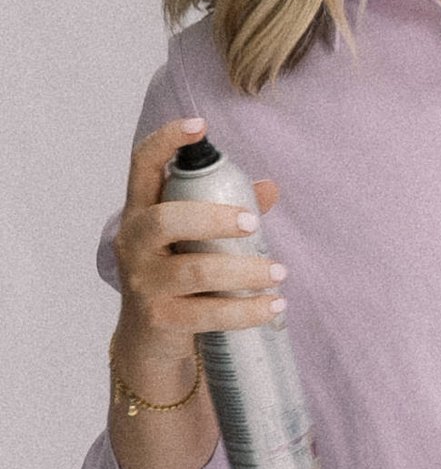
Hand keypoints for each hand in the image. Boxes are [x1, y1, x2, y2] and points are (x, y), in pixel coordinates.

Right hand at [112, 117, 286, 389]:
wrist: (150, 342)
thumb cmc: (178, 278)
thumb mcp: (195, 241)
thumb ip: (227, 211)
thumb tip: (270, 187)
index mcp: (141, 213)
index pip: (142, 166)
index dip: (166, 142)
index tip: (199, 126)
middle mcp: (134, 243)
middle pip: (166, 219)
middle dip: (213, 217)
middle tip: (252, 223)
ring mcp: (143, 282)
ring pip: (196, 271)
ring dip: (244, 271)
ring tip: (278, 272)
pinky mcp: (160, 319)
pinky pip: (208, 313)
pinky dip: (247, 311)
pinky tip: (274, 306)